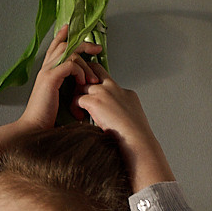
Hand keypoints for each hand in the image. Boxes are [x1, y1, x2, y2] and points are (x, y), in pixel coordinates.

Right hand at [19, 24, 105, 133]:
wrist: (35, 129)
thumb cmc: (46, 118)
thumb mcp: (59, 98)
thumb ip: (67, 87)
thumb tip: (82, 84)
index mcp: (47, 72)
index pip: (55, 47)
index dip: (64, 37)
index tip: (75, 32)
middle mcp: (46, 68)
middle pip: (64, 44)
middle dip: (83, 44)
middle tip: (97, 49)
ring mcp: (47, 72)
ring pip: (69, 53)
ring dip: (85, 64)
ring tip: (92, 78)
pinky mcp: (50, 79)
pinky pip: (69, 65)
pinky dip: (79, 71)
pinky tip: (82, 82)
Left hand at [72, 66, 175, 189]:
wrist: (136, 140)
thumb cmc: (134, 136)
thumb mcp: (131, 118)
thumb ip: (121, 111)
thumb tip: (110, 118)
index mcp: (126, 92)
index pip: (107, 79)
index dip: (96, 83)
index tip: (91, 92)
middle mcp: (114, 88)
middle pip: (94, 70)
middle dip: (84, 79)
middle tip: (79, 94)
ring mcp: (104, 92)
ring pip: (82, 85)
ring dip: (77, 96)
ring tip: (79, 111)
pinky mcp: (95, 101)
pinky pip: (77, 99)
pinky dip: (74, 108)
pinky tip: (79, 118)